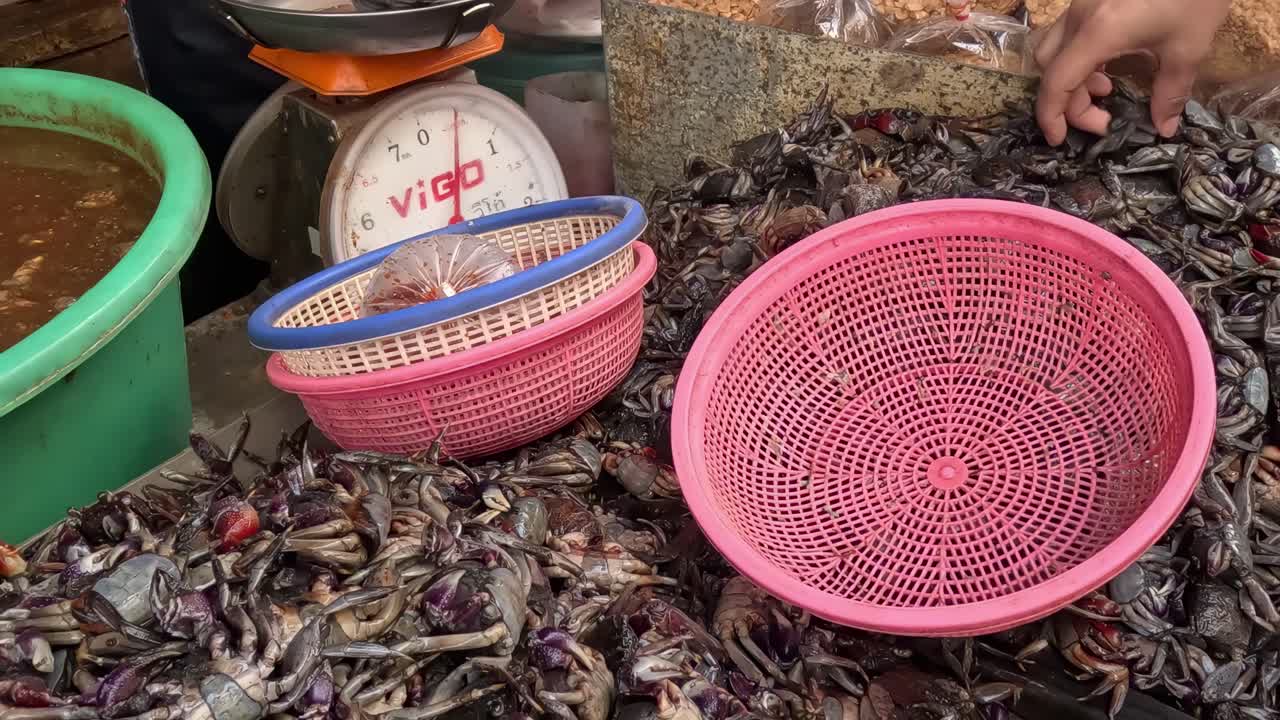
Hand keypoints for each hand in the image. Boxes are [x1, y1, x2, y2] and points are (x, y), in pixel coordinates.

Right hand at [1034, 0, 1231, 145]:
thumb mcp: (1189, 47)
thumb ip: (1170, 91)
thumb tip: (1163, 127)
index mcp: (1099, 32)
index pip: (1057, 82)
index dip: (1051, 116)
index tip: (1060, 140)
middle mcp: (1080, 16)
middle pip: (1049, 69)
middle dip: (1068, 102)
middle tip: (1103, 118)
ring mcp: (1081, 3)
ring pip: (1052, 49)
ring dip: (1070, 77)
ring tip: (1105, 87)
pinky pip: (1067, 33)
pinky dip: (1077, 57)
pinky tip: (1107, 61)